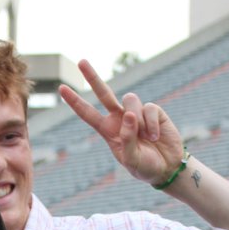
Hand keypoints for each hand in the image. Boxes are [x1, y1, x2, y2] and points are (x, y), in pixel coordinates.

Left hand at [58, 60, 184, 185]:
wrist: (167, 167)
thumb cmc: (144, 166)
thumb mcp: (131, 160)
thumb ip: (127, 140)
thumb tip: (128, 115)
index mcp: (108, 130)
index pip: (87, 113)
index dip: (75, 101)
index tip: (61, 88)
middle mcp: (119, 118)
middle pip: (103, 93)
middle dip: (92, 77)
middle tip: (81, 61)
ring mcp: (136, 112)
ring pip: (130, 99)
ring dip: (137, 119)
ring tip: (147, 138)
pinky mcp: (153, 111)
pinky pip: (148, 108)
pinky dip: (151, 124)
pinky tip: (155, 136)